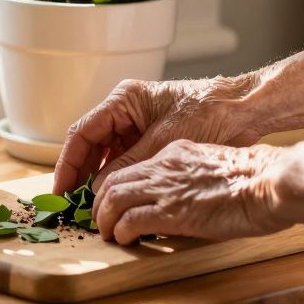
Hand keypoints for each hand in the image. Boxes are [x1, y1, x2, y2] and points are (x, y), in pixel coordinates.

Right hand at [52, 76, 261, 194]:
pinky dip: (117, 175)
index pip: (82, 133)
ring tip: (90, 203)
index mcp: (122, 100)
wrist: (243, 109)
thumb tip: (99, 187)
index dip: (68, 163)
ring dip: (98, 176)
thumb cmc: (206, 113)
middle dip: (80, 173)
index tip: (60, 190)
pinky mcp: (149, 135)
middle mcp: (124, 109)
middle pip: (90, 143)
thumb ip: (128, 163)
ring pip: (106, 152)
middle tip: (72, 203)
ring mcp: (137, 122)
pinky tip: (114, 194)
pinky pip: (124, 156)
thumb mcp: (162, 142)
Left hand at [94, 140, 288, 244]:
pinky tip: (125, 241)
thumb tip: (183, 200)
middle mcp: (163, 167)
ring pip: (113, 200)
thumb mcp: (213, 167)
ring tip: (108, 235)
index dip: (115, 188)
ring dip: (105, 220)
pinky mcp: (172, 211)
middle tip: (101, 222)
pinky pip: (130, 220)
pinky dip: (121, 232)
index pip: (131, 169)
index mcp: (174, 154)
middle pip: (113, 182)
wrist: (270, 181)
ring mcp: (165, 188)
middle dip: (101, 204)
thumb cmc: (256, 179)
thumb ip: (191, 178)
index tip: (112, 204)